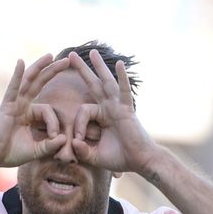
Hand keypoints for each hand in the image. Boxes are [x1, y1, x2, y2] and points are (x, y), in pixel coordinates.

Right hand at [0, 53, 69, 167]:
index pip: (48, 110)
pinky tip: (21, 62)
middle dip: (53, 71)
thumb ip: (51, 145)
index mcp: (29, 114)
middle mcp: (21, 104)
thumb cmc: (11, 153)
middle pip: (39, 83)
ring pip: (28, 81)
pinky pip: (13, 88)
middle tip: (67, 60)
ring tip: (51, 55)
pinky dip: (17, 75)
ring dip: (40, 67)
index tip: (55, 137)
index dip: (55, 123)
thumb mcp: (37, 150)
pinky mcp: (6, 106)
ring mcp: (13, 103)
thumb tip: (64, 138)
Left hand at [67, 49, 158, 173]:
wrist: (141, 161)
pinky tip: (119, 64)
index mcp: (101, 116)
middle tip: (71, 55)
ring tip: (92, 52)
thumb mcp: (95, 155)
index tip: (78, 141)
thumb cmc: (121, 158)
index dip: (77, 125)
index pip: (82, 111)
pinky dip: (122, 78)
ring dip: (99, 66)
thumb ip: (82, 150)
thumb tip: (73, 142)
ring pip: (106, 83)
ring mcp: (118, 107)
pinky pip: (124, 91)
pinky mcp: (127, 110)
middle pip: (93, 85)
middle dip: (82, 70)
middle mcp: (109, 108)